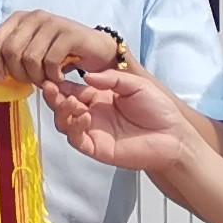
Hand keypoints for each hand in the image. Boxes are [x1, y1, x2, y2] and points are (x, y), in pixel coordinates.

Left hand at [0, 10, 118, 85]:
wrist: (97, 50)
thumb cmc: (61, 54)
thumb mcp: (32, 52)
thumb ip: (13, 56)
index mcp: (20, 19)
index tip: (1, 78)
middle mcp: (34, 17)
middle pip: (10, 51)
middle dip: (19, 73)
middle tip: (32, 81)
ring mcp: (52, 22)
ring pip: (30, 58)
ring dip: (37, 77)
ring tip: (47, 79)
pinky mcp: (69, 33)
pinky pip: (50, 61)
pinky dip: (53, 76)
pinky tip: (59, 77)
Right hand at [46, 63, 201, 175]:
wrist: (173, 136)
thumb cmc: (158, 110)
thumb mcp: (136, 84)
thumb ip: (111, 79)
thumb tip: (86, 76)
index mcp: (100, 97)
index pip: (73, 89)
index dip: (61, 83)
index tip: (52, 74)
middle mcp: (93, 113)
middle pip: (63, 105)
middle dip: (54, 96)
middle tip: (50, 87)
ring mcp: (92, 131)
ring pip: (64, 122)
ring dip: (61, 111)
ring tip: (71, 102)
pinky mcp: (96, 148)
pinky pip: (76, 138)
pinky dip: (74, 127)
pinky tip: (84, 116)